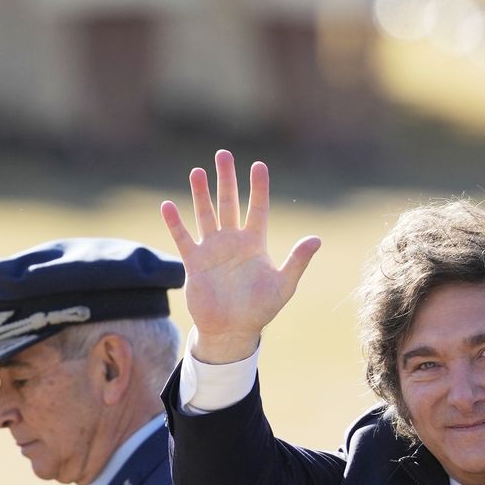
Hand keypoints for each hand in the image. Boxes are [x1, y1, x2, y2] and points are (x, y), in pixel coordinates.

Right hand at [161, 150, 320, 363]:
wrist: (232, 330)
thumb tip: (316, 239)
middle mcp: (233, 241)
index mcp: (256, 243)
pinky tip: (168, 205)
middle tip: (223, 153)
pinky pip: (184, 238)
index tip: (259, 165)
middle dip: (226, 179)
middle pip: (229, 203)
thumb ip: (297, 261)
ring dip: (201, 194)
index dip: (258, 187)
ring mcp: (213, 250)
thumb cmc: (260, 308)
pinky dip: (176, 223)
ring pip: (206, 214)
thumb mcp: (284, 285)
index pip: (258, 208)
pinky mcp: (195, 262)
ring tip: (198, 171)